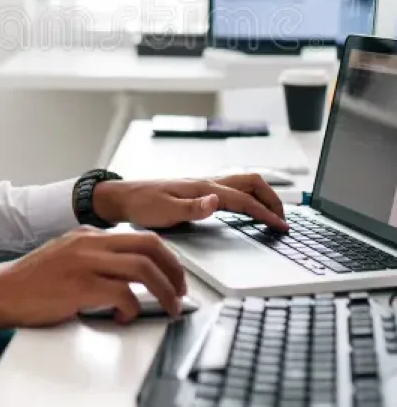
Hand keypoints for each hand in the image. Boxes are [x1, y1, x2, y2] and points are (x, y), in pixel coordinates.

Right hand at [0, 226, 186, 326]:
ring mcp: (85, 262)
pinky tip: (125, 318)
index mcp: (88, 234)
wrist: (0, 293)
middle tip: (180, 291)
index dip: (166, 257)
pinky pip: (121, 294)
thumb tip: (129, 271)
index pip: (140, 237)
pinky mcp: (79, 286)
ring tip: (168, 307)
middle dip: (173, 270)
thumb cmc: (32, 281)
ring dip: (163, 291)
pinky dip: (132, 308)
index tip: (175, 275)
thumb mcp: (67, 255)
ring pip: (141, 268)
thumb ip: (95, 256)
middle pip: (149, 246)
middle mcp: (89, 243)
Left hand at [93, 174, 287, 231]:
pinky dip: (249, 196)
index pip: (244, 199)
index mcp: (203, 188)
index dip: (265, 213)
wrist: (124, 198)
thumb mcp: (165, 212)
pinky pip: (233, 188)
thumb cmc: (142, 206)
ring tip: (274, 213)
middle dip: (272, 198)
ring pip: (244, 182)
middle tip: (284, 219)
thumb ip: (193, 208)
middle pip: (251, 182)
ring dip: (263, 195)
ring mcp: (205, 185)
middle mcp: (207, 183)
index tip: (281, 226)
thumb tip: (216, 202)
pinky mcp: (200, 190)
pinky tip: (249, 208)